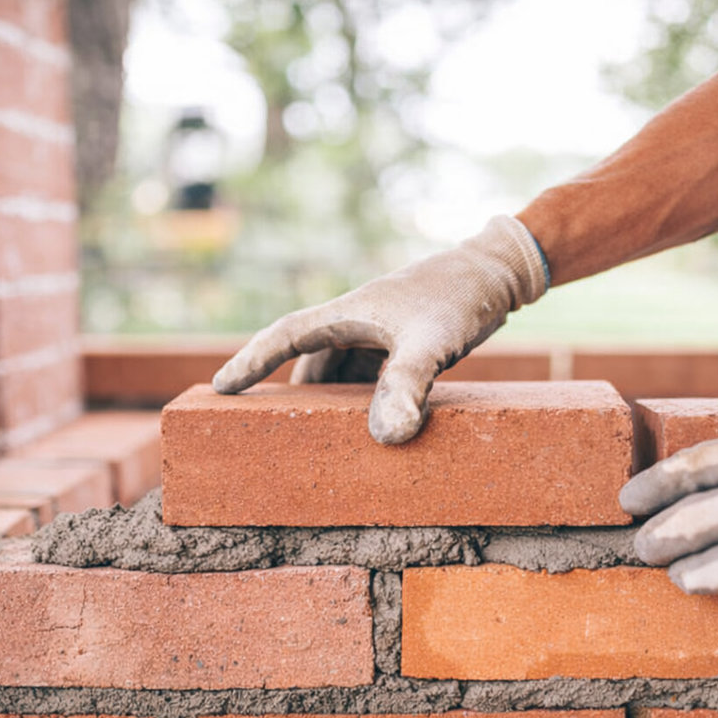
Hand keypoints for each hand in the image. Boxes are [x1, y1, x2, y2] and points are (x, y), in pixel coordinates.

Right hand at [212, 215, 547, 443]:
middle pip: (308, 364)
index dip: (250, 362)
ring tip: (314, 442)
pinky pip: (368, 379)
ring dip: (328, 403)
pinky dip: (362, 403)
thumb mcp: (431, 343)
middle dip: (286, 395)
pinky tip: (371, 429)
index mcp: (346, 314)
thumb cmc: (459, 298)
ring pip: (339, 374)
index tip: (220, 389)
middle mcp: (355, 324)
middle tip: (262, 431)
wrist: (498, 275)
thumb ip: (407, 387)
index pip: (284, 337)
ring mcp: (378, 336)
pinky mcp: (402, 346)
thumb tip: (387, 437)